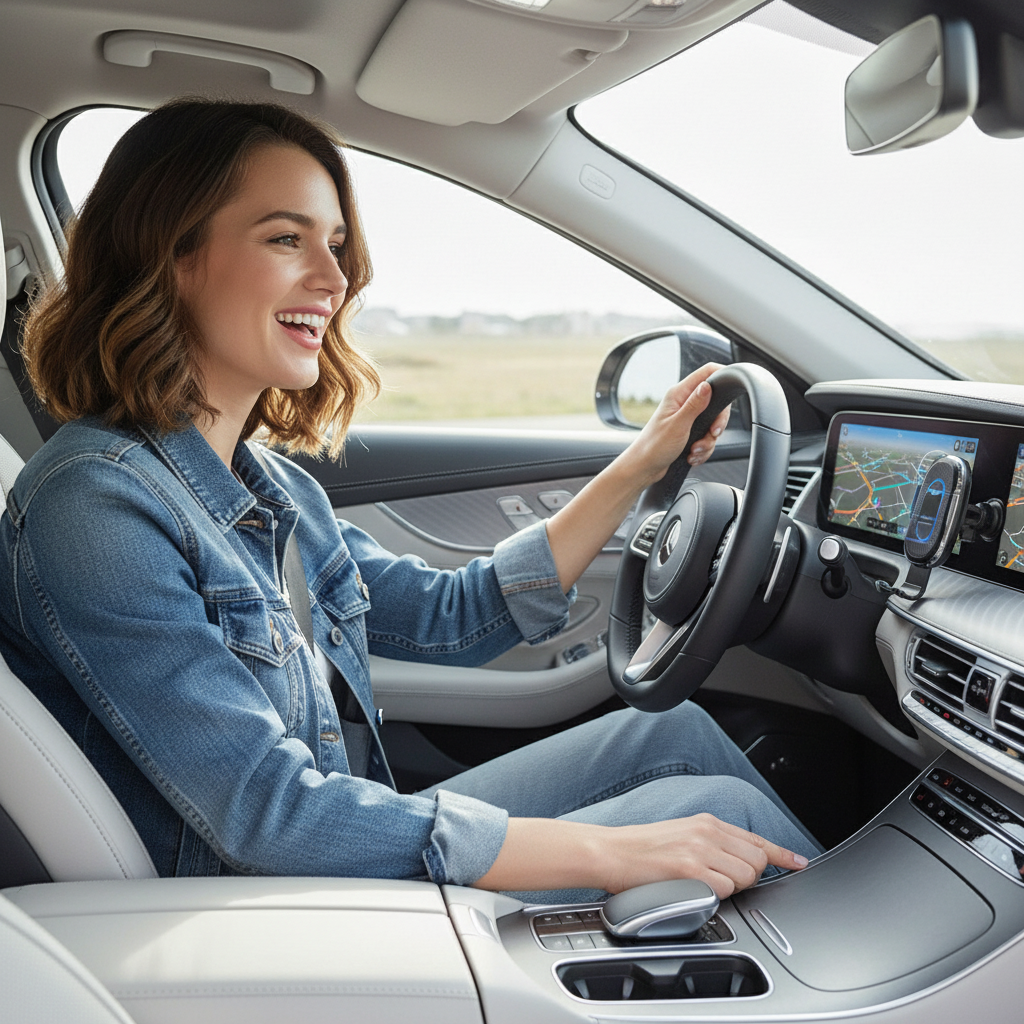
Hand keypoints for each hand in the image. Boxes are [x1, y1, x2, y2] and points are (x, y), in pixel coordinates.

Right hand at [473, 814, 808, 897]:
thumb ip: (710, 844)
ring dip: (730, 888)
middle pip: (756, 861)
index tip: (799, 862)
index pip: (756, 839)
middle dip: (746, 878)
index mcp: (707, 822)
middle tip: (718, 883)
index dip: (781, 854)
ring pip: (745, 877)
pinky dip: (715, 896)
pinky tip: (694, 891)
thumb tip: (735, 861)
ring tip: (701, 886)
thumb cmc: (640, 851)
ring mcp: (700, 849)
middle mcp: (708, 831)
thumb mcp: (680, 835)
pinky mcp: (690, 868)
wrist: (609, 852)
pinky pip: (724, 889)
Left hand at [626, 362, 731, 487]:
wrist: (644, 468)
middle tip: (711, 434)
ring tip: (694, 450)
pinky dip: (702, 449)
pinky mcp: (689, 432)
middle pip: (716, 403)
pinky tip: (691, 456)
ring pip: (712, 425)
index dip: (722, 376)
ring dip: (707, 441)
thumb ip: (695, 405)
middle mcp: (683, 403)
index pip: (706, 373)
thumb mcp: (678, 425)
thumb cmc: (654, 446)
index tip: (730, 392)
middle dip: (717, 423)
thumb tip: (708, 385)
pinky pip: (706, 438)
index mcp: (678, 394)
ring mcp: (687, 418)